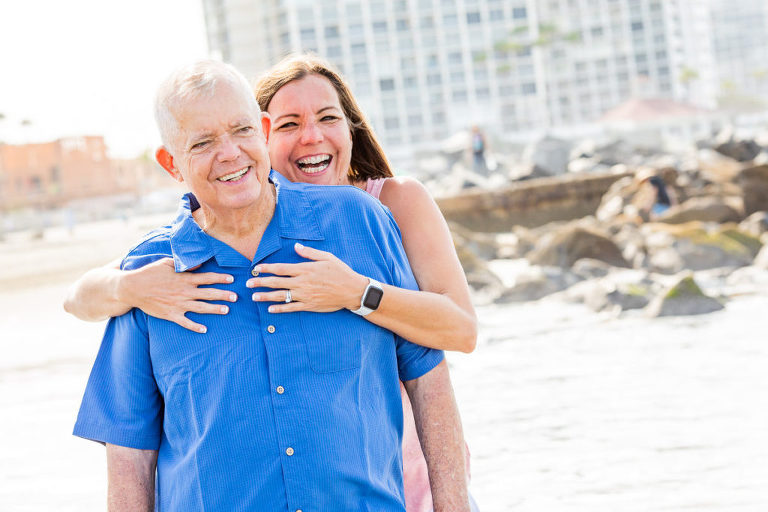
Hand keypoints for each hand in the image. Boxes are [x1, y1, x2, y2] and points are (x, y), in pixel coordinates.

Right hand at [119, 258, 236, 332]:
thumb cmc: (150, 273)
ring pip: (201, 308)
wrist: (132, 288)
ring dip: (215, 309)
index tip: (232, 279)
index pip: (207, 278)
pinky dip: (195, 326)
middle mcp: (184, 292)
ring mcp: (178, 304)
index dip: (220, 278)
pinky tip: (205, 329)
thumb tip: (199, 263)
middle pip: (208, 294)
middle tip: (236, 297)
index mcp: (185, 279)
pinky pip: (185, 322)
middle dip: (223, 295)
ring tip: (227, 310)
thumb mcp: (167, 263)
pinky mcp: (171, 314)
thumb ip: (184, 264)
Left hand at [248, 243, 367, 313]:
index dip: (267, 268)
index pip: (281, 268)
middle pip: (276, 282)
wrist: (352, 290)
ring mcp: (305, 295)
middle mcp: (302, 282)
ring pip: (280, 296)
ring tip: (254, 296)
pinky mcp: (309, 305)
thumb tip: (296, 246)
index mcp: (305, 269)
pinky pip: (291, 308)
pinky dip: (279, 309)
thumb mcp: (327, 257)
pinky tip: (270, 309)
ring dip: (265, 296)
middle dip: (260, 282)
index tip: (256, 268)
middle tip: (247, 283)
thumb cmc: (340, 272)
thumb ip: (309, 253)